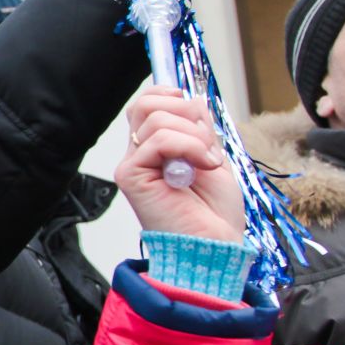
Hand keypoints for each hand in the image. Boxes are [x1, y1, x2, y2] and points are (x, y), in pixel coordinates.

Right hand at [115, 87, 245, 242]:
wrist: (213, 248)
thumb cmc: (213, 214)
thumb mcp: (213, 157)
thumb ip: (198, 130)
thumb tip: (192, 100)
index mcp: (155, 149)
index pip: (148, 102)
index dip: (172, 96)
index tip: (200, 116)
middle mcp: (138, 154)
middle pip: (147, 103)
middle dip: (187, 113)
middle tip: (208, 144)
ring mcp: (132, 164)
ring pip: (156, 118)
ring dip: (195, 135)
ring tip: (208, 162)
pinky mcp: (131, 176)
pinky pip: (159, 140)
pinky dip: (190, 146)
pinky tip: (204, 165)